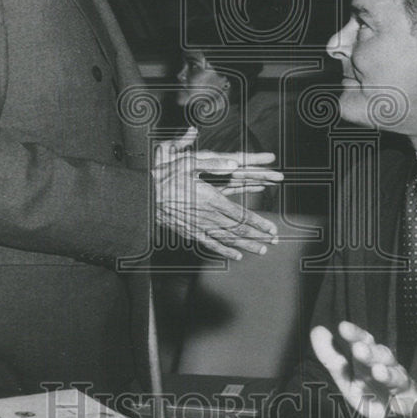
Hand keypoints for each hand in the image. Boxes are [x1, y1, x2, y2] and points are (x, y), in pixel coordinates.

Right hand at [152, 128, 281, 259]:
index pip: (240, 215)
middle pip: (238, 231)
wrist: (142, 197)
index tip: (272, 228)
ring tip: (262, 250)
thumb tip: (235, 163)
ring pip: (227, 239)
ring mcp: (198, 227)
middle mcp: (207, 216)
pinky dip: (224, 251)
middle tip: (274, 241)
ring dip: (246, 245)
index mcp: (211, 199)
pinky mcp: (189, 232)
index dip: (258, 223)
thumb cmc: (165, 176)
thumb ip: (214, 163)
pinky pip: (210, 244)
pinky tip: (236, 255)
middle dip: (258, 236)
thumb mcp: (188, 162)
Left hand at [311, 321, 416, 417]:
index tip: (343, 327)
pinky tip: (395, 405)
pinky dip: (402, 405)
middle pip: (383, 357)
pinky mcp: (411, 409)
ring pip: (397, 378)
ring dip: (388, 374)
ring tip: (378, 371)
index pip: (365, 342)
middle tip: (359, 348)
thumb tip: (316, 330)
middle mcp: (389, 369)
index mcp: (371, 361)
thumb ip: (332, 358)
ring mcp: (402, 388)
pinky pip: (408, 406)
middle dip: (371, 353)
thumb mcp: (349, 379)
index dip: (356, 334)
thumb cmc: (376, 394)